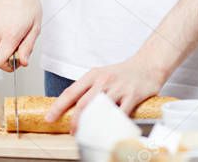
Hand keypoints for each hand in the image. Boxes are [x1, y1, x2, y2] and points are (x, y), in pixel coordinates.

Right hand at [0, 0, 41, 70]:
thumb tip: (22, 62)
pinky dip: (6, 34)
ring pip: (0, 45)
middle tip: (25, 39)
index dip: (8, 67)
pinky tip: (15, 22)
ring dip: (10, 42)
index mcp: (8, 36)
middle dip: (12, 52)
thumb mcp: (35, 28)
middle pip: (1, 54)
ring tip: (21, 27)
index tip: (17, 62)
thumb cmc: (28, 2)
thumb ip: (27, 47)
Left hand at [45, 54, 166, 130]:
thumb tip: (74, 108)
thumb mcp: (102, 75)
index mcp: (93, 75)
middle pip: (83, 102)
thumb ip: (89, 89)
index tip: (50, 117)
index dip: (58, 106)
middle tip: (71, 130)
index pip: (71, 92)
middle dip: (74, 119)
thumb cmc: (123, 73)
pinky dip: (113, 124)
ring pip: (99, 108)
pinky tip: (109, 130)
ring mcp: (118, 88)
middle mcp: (103, 80)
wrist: (147, 65)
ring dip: (91, 123)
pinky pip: (120, 113)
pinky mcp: (132, 96)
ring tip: (88, 133)